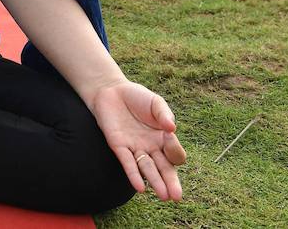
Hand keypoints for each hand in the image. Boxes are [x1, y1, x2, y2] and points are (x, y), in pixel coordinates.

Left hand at [87, 81, 185, 201]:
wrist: (111, 91)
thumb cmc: (137, 97)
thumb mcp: (155, 102)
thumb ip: (164, 114)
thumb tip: (172, 128)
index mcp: (164, 139)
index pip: (175, 154)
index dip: (174, 149)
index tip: (169, 135)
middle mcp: (151, 147)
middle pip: (164, 168)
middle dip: (171, 182)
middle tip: (176, 197)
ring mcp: (135, 148)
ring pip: (147, 169)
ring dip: (155, 182)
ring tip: (164, 196)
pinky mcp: (119, 146)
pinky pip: (128, 163)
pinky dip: (134, 175)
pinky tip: (140, 187)